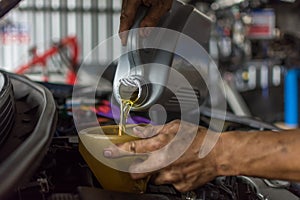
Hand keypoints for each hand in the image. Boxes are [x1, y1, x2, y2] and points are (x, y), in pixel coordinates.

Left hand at [103, 120, 220, 191]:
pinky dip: (169, 176)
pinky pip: (169, 182)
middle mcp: (164, 163)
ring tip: (166, 163)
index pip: (132, 149)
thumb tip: (138, 130)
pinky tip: (178, 168)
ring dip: (155, 171)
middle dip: (133, 169)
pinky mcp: (180, 186)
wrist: (218, 153)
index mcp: (161, 145)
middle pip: (137, 171)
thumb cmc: (199, 138)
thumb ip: (154, 129)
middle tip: (138, 164)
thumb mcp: (175, 126)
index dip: (117, 152)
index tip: (107, 153)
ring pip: (154, 178)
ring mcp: (172, 176)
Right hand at [119, 0, 172, 44]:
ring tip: (138, 27)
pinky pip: (130, 4)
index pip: (126, 20)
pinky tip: (140, 15)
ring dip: (132, 19)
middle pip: (125, 15)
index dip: (124, 32)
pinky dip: (134, 11)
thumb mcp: (161, 4)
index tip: (124, 41)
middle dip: (129, 27)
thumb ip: (152, 19)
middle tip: (131, 38)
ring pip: (127, 9)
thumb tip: (144, 32)